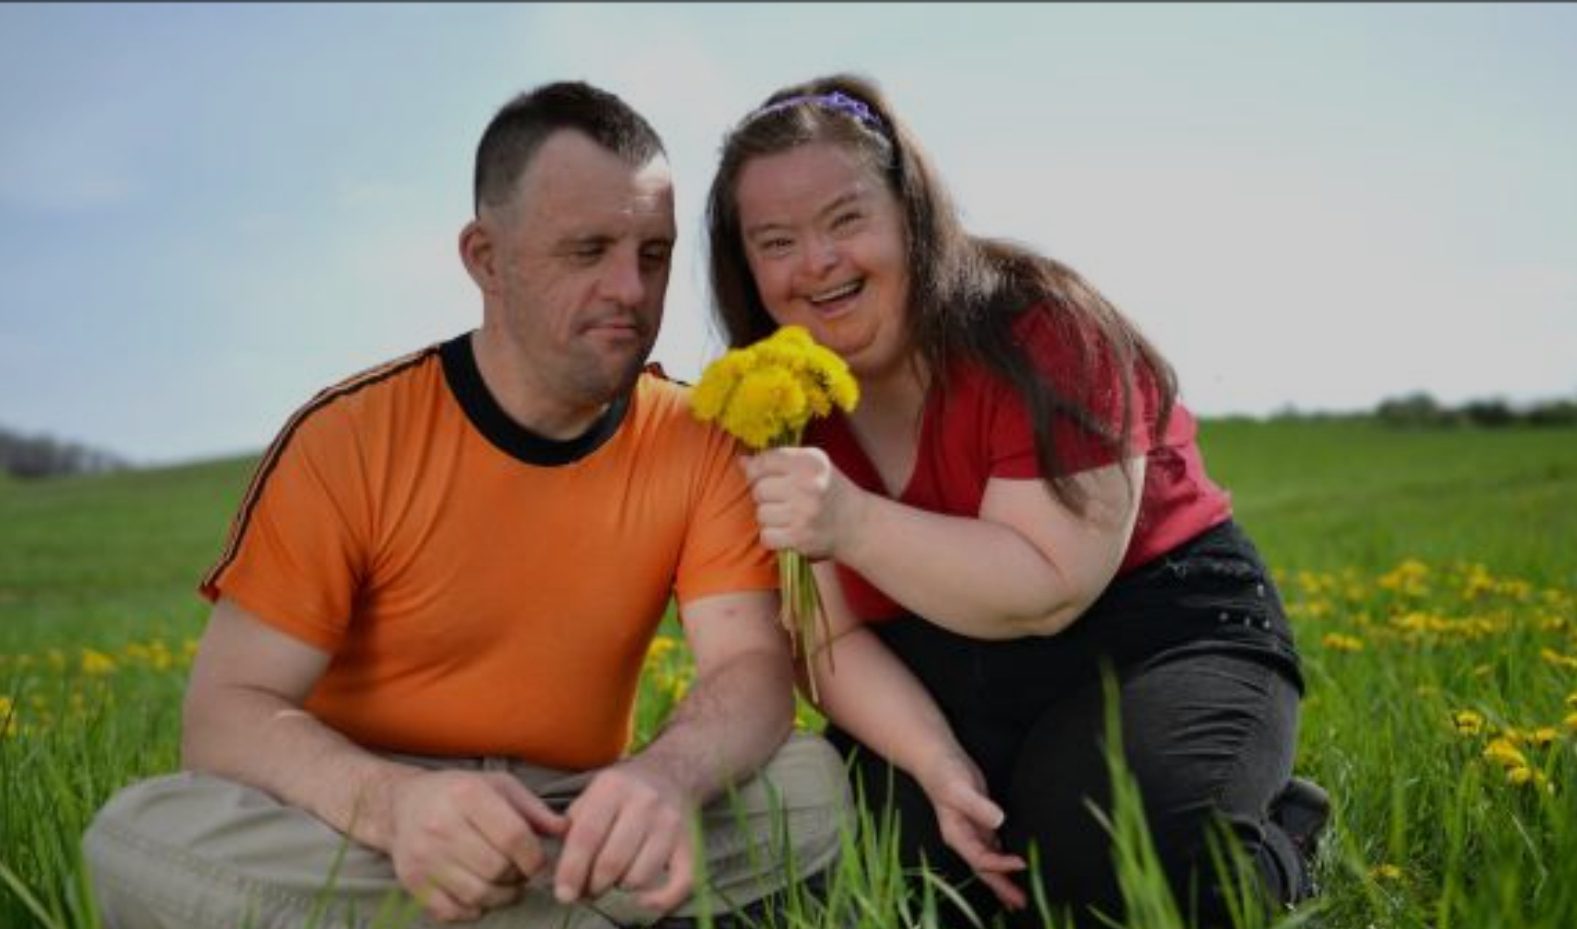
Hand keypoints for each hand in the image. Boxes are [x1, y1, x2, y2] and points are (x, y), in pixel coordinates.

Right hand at [385, 770, 567, 921]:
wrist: (403, 805)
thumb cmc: (461, 793)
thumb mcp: (500, 787)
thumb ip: (534, 810)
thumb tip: (566, 831)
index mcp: (467, 796)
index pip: (513, 837)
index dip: (534, 857)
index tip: (539, 862)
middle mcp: (442, 826)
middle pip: (497, 869)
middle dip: (518, 877)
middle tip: (521, 872)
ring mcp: (424, 857)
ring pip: (477, 894)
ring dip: (501, 897)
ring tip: (506, 884)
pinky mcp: (412, 882)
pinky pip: (452, 911)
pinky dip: (474, 910)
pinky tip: (481, 893)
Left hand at [552, 758, 695, 911]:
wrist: (671, 774)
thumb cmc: (622, 792)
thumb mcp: (591, 794)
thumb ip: (572, 827)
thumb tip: (558, 872)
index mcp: (612, 787)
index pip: (586, 836)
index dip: (571, 870)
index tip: (564, 894)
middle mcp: (644, 802)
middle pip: (612, 861)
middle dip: (594, 885)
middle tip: (588, 890)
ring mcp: (670, 823)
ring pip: (639, 876)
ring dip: (621, 887)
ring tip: (614, 879)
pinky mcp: (690, 842)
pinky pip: (681, 882)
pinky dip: (660, 900)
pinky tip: (642, 900)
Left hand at [741, 447, 865, 560]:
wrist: (857, 524)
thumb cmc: (828, 490)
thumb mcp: (811, 465)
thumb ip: (777, 460)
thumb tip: (742, 462)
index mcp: (810, 461)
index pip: (764, 461)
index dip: (756, 471)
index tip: (764, 477)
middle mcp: (808, 484)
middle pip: (759, 489)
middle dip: (765, 496)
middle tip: (782, 500)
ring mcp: (804, 512)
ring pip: (761, 514)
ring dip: (770, 518)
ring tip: (787, 516)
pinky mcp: (801, 537)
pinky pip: (767, 536)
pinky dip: (774, 537)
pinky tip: (788, 532)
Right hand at [917, 750, 1027, 910]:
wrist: (938, 757)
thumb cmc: (943, 772)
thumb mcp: (959, 789)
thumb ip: (977, 806)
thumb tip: (999, 820)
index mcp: (956, 834)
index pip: (980, 858)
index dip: (1000, 864)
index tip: (1021, 863)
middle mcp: (964, 838)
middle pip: (985, 869)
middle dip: (1001, 886)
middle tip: (1020, 902)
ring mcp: (973, 831)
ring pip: (990, 860)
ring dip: (1004, 877)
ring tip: (1018, 895)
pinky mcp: (981, 822)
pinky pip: (994, 847)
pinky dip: (1004, 859)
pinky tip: (1014, 868)